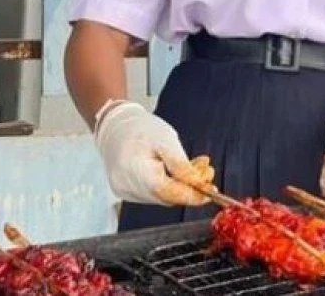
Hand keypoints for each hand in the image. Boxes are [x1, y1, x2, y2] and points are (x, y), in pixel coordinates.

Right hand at [93, 100, 213, 205]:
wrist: (114, 126)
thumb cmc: (138, 129)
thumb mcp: (166, 140)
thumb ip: (182, 165)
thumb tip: (199, 184)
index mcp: (137, 172)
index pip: (170, 193)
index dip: (193, 195)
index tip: (211, 192)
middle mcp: (129, 186)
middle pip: (167, 197)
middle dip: (190, 187)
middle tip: (206, 171)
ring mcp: (126, 191)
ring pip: (161, 197)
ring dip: (180, 186)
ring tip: (193, 166)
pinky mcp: (126, 191)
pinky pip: (152, 193)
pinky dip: (167, 185)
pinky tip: (175, 172)